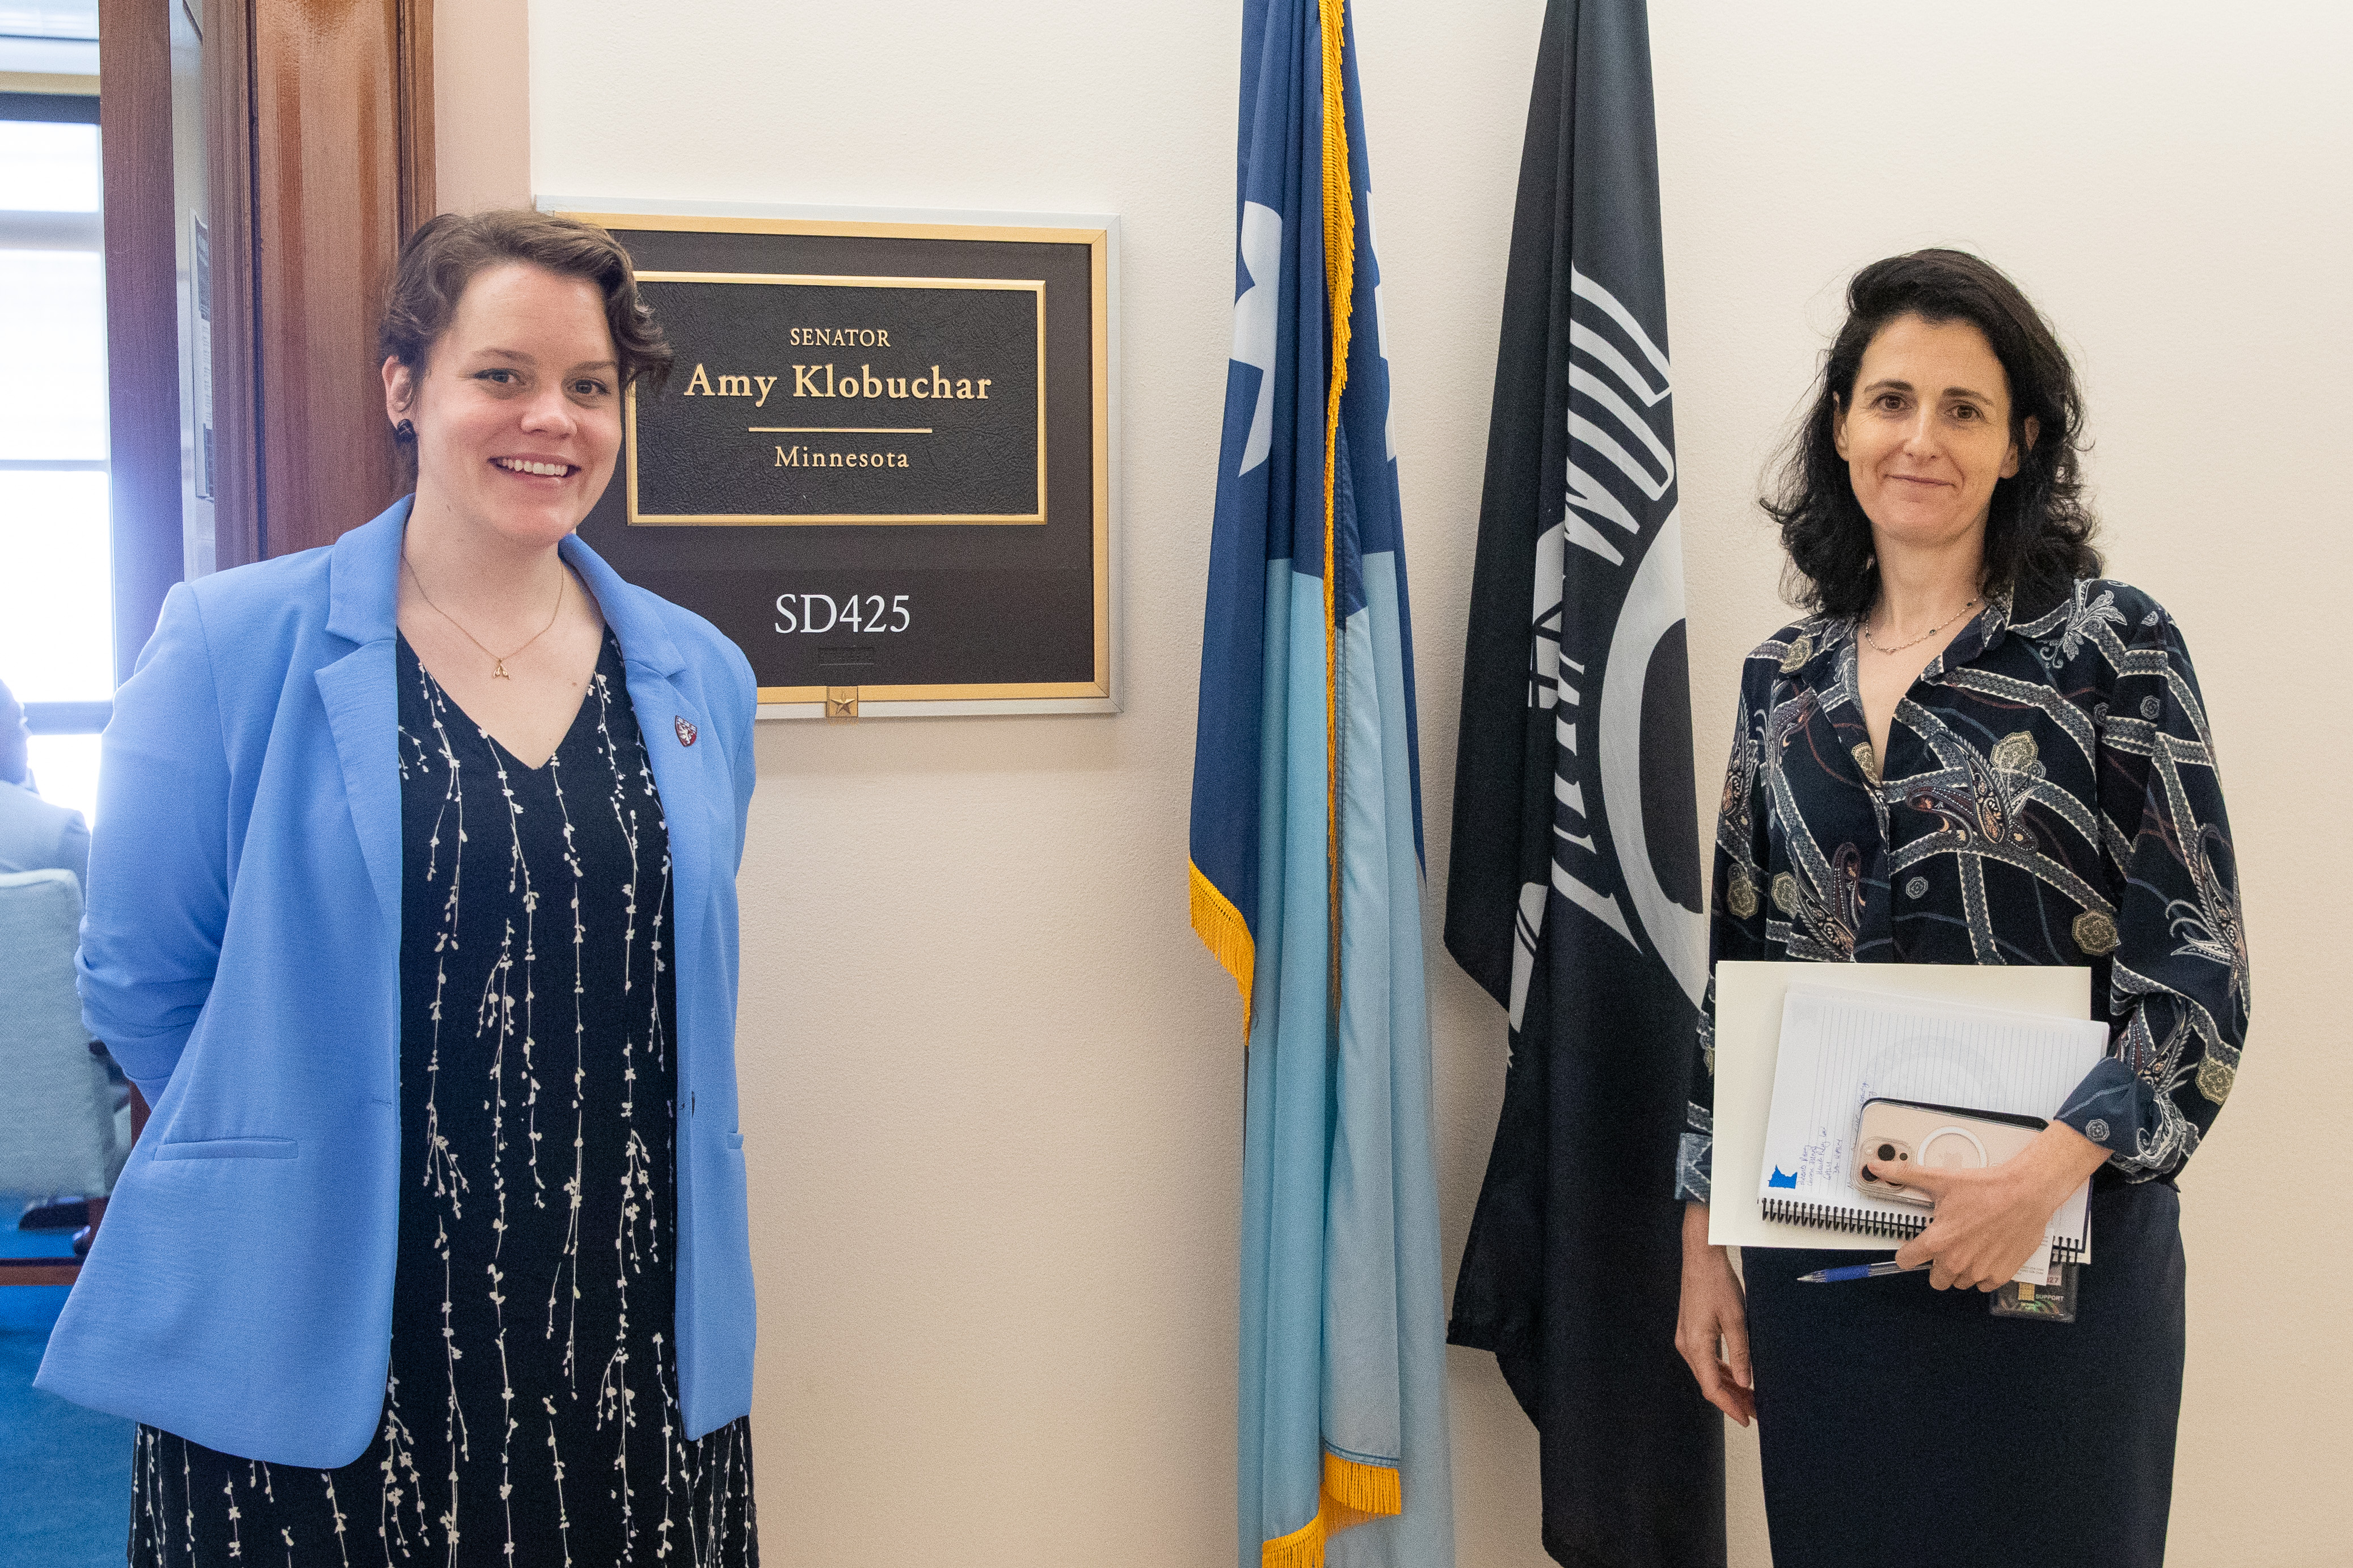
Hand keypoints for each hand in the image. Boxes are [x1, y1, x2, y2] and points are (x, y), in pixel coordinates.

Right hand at [1674, 1202, 1754, 1425]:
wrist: (1701, 1256)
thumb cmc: (1715, 1282)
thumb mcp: (1736, 1320)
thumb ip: (1741, 1353)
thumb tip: (1747, 1381)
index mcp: (1695, 1345)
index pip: (1712, 1388)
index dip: (1730, 1407)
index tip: (1746, 1419)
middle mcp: (1687, 1344)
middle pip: (1710, 1382)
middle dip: (1733, 1399)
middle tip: (1755, 1411)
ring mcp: (1687, 1337)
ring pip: (1708, 1372)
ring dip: (1729, 1386)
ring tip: (1751, 1397)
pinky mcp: (1691, 1331)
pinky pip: (1706, 1359)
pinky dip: (1723, 1371)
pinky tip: (1738, 1376)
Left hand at [1868, 1122, 2107, 1291]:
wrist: (2025, 1193)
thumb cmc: (1986, 1188)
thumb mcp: (1940, 1179)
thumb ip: (1904, 1175)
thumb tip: (1876, 1167)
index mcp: (1938, 1241)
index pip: (1907, 1261)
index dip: (1907, 1254)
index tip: (1911, 1251)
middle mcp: (1956, 1261)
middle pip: (1935, 1279)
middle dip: (1937, 1265)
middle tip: (1948, 1246)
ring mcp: (1979, 1271)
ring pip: (1960, 1282)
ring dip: (1961, 1269)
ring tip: (1969, 1246)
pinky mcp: (2001, 1275)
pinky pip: (1984, 1285)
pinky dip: (1984, 1273)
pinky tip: (1986, 1253)